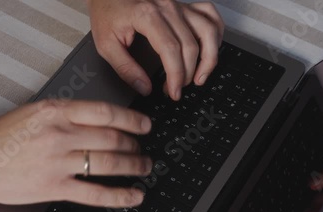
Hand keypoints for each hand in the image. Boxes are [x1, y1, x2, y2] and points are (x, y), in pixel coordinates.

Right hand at [0, 100, 151, 207]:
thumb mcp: (34, 112)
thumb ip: (66, 115)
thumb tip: (99, 121)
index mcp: (56, 111)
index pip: (106, 112)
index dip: (132, 119)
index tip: (144, 124)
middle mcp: (60, 134)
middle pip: (112, 138)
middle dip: (134, 145)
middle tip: (143, 148)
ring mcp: (58, 162)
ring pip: (109, 163)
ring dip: (133, 165)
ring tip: (144, 166)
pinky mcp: (54, 187)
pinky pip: (95, 192)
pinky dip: (119, 196)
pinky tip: (134, 195)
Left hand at [88, 0, 224, 99]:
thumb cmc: (107, 12)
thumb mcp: (106, 44)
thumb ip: (125, 68)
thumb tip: (145, 88)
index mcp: (147, 15)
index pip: (171, 50)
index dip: (176, 75)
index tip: (173, 91)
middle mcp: (167, 8)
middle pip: (191, 46)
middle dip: (188, 74)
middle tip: (177, 89)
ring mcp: (179, 5)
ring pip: (208, 31)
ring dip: (209, 57)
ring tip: (200, 76)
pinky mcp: (184, 5)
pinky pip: (210, 15)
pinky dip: (216, 33)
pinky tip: (209, 49)